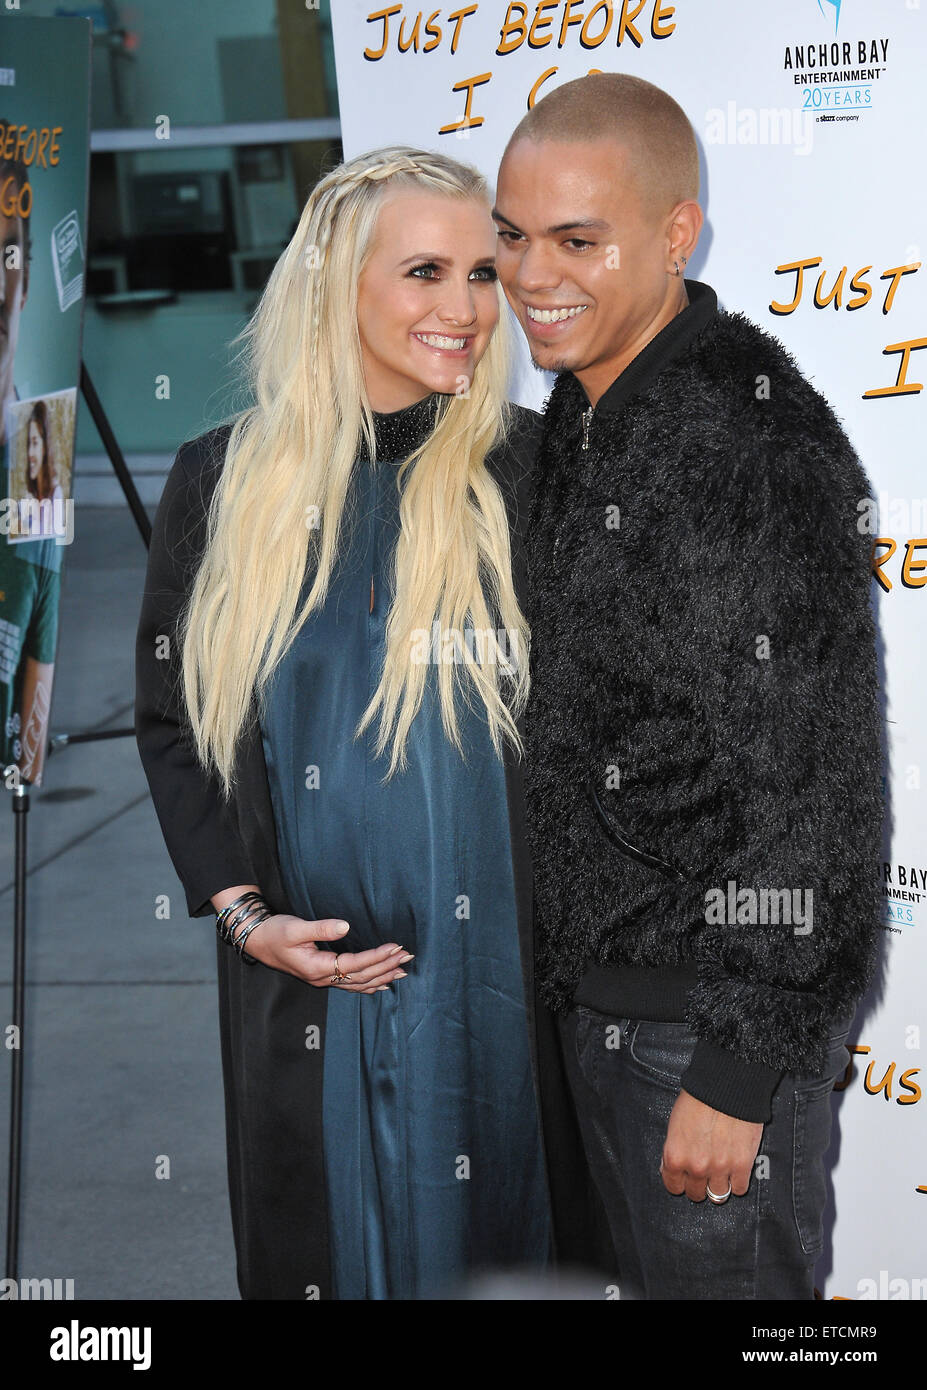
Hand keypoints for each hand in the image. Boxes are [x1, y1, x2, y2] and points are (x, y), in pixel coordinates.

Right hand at [241, 913, 412, 993]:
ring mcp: (323, 980)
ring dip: (382, 976)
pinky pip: (351, 985)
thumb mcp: (294, 928)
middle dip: (386, 966)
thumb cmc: (274, 932)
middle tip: (408, 956)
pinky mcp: (323, 975)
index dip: (376, 956)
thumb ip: (320, 928)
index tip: (395, 946)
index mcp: (317, 967)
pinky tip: (382, 983)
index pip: (354, 964)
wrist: (257, 940)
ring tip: (402, 970)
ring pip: (358, 984)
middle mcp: (322, 978)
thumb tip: (345, 925)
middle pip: (361, 977)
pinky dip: (369, 985)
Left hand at [660, 1089, 762, 1201]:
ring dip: (718, 1185)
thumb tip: (672, 1167)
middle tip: (704, 1172)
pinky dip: (737, 1182)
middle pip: (696, 1194)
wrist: (726, 1086)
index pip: (673, 1186)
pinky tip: (735, 1169)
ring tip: (721, 1172)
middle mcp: (696, 1167)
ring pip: (718, 1196)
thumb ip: (675, 1150)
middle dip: (698, 1184)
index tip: (685, 1176)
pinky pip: (739, 1188)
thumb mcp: (674, 1124)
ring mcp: (720, 1168)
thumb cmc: (697, 1099)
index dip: (680, 1181)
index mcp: (676, 1156)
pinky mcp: (742, 1165)